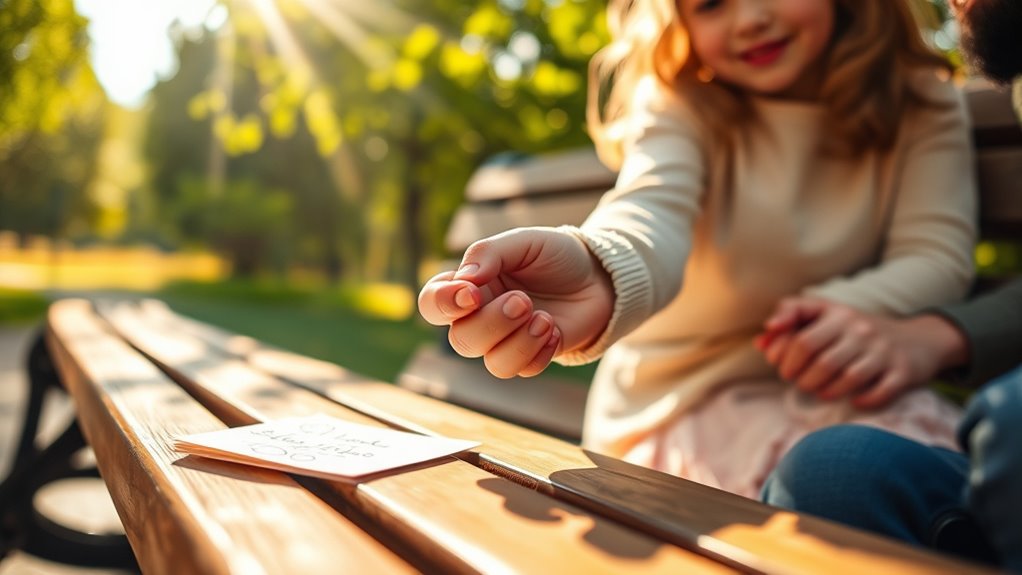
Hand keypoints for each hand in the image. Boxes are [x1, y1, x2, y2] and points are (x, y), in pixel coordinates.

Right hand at [418, 227, 613, 378]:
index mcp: (470, 286)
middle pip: (462, 341)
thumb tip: (465, 279)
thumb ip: (489, 253)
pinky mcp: (533, 356)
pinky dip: (540, 351)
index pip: (433, 303)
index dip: (443, 304)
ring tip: (544, 318)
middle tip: (523, 301)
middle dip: (492, 324)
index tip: (471, 293)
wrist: (599, 276)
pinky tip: (554, 329)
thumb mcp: (525, 241)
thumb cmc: (556, 255)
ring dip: (519, 342)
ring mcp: (507, 340)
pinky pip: (524, 370)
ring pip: (493, 363)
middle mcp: (481, 317)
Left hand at [756, 297, 968, 408]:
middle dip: (802, 379)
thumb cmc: (854, 330)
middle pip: (821, 361)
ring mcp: (883, 351)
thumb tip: (761, 341)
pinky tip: (853, 400)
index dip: (785, 359)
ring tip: (820, 391)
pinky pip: (878, 393)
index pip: (802, 340)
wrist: (917, 339)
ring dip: (826, 392)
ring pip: (847, 379)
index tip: (781, 366)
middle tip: (799, 382)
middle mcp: (861, 330)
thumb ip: (789, 319)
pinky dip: (861, 400)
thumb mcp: (824, 314)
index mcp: (837, 314)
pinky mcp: (903, 372)